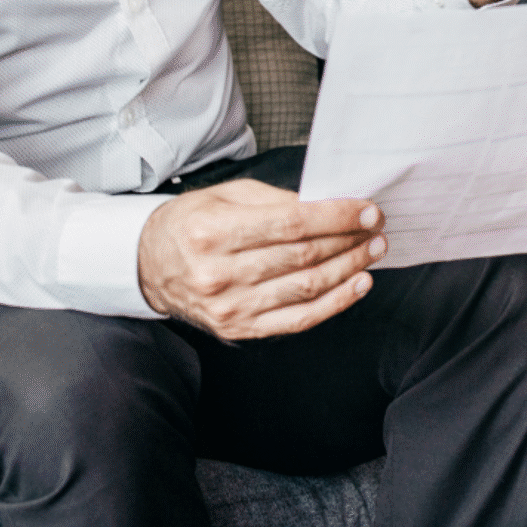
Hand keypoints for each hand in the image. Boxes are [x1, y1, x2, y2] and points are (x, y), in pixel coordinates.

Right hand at [138, 179, 384, 340]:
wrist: (148, 265)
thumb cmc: (192, 222)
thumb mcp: (226, 195)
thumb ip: (275, 199)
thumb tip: (326, 203)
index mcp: (214, 232)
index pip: (292, 224)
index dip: (336, 217)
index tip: (367, 210)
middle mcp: (219, 274)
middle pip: (303, 256)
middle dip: (349, 240)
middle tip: (378, 228)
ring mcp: (230, 308)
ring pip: (306, 289)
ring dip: (349, 269)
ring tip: (374, 251)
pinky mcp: (239, 330)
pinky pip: (297, 320)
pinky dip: (334, 304)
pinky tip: (357, 284)